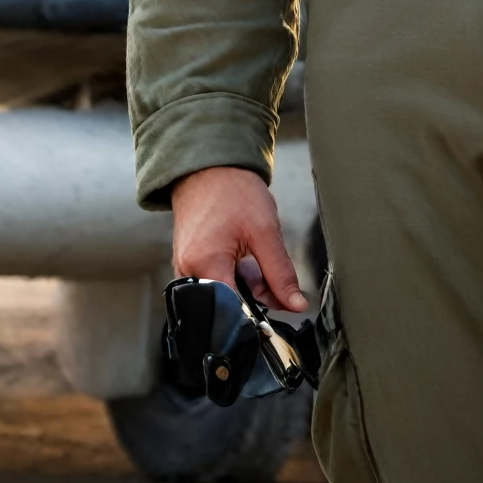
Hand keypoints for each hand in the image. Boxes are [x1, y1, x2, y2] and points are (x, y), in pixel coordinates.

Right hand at [170, 166, 308, 313]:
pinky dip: (237, 275)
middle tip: (274, 278)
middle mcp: (189, 272)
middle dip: (257, 297)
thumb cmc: (232, 191)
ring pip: (225, 292)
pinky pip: (216, 280)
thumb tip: (296, 304)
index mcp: (205, 266)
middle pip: (229, 304)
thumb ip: (281, 273)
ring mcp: (187, 267)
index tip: (281, 307)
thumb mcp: (265, 232)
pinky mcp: (190, 261)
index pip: (233, 311)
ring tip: (256, 257)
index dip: (259, 315)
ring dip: (248, 284)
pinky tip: (246, 257)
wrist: (209, 167)